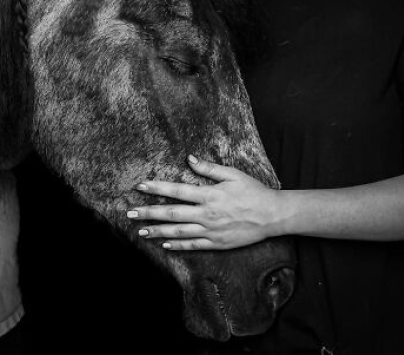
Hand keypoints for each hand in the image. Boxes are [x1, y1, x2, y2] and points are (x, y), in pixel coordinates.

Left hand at [127, 155, 281, 249]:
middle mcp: (207, 213)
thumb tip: (189, 158)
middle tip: (130, 213)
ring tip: (141, 231)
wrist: (273, 215)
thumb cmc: (253, 191)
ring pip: (178, 232)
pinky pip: (193, 245)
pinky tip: (164, 244)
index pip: (176, 190)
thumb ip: (209, 168)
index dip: (157, 188)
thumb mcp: (233, 174)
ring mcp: (211, 230)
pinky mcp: (217, 243)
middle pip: (171, 213)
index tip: (140, 186)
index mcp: (209, 194)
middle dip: (148, 212)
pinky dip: (177, 245)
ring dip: (157, 231)